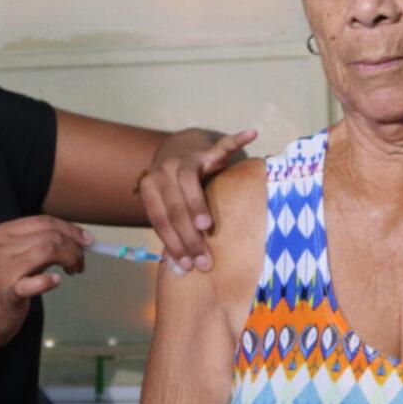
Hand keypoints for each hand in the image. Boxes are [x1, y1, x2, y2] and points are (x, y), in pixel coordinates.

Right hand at [0, 216, 90, 348]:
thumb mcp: (10, 261)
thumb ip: (34, 248)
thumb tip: (72, 240)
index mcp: (0, 234)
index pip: (43, 221)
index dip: (70, 229)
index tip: (87, 240)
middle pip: (50, 234)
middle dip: (74, 246)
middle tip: (81, 262)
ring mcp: (1, 269)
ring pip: (48, 250)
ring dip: (70, 259)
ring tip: (74, 271)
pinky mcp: (7, 292)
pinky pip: (36, 281)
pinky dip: (49, 280)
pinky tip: (55, 282)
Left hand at [139, 128, 256, 271]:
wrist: (180, 150)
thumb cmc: (175, 190)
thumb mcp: (167, 204)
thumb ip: (172, 226)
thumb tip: (184, 268)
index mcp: (150, 186)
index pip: (159, 218)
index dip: (172, 242)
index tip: (187, 265)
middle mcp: (164, 170)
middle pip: (173, 205)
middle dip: (187, 236)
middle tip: (204, 260)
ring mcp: (187, 158)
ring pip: (187, 181)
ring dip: (196, 204)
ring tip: (206, 226)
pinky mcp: (208, 150)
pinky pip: (223, 145)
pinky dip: (236, 140)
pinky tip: (252, 135)